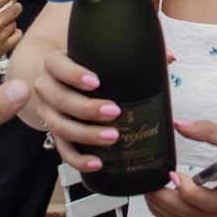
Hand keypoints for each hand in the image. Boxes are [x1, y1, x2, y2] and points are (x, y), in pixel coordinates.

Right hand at [0, 0, 22, 73]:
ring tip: (3, 23)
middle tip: (15, 6)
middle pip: (15, 9)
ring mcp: (2, 35)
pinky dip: (16, 33)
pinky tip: (11, 33)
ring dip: (11, 21)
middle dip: (16, 6)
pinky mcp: (5, 47)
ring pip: (15, 23)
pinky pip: (18, 36)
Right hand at [31, 51, 121, 170]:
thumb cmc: (82, 66)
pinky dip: (78, 159)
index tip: (95, 81)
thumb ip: (128, 53)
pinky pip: (63, 150)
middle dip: (87, 108)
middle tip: (114, 111)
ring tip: (113, 137)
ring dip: (86, 134)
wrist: (53, 80)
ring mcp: (48, 113)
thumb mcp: (96, 55)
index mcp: (54, 65)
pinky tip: (98, 163)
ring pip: (60, 126)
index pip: (58, 66)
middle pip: (60, 99)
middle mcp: (46, 89)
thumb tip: (169, 57)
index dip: (74, 74)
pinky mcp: (55, 134)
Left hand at [145, 120, 216, 216]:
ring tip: (151, 190)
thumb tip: (179, 125)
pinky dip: (169, 215)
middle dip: (165, 201)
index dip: (187, 191)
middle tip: (151, 185)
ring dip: (163, 209)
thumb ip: (209, 130)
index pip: (211, 202)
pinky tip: (160, 201)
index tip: (173, 174)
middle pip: (192, 215)